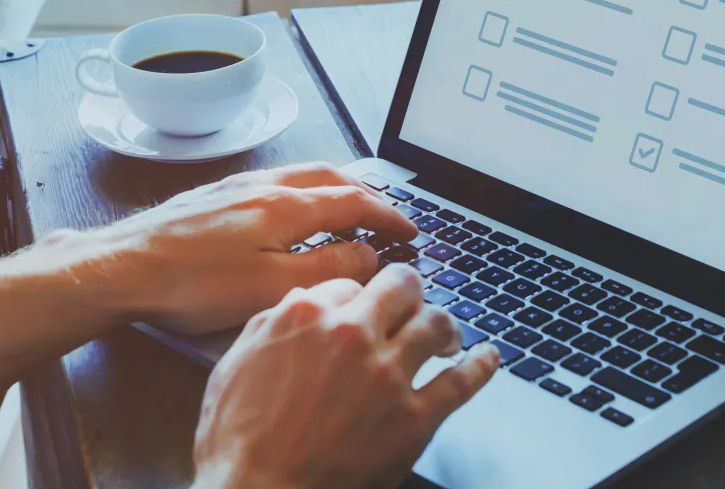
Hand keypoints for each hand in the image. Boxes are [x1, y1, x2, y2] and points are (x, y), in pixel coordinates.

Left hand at [60, 163, 418, 335]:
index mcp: (285, 206)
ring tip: (351, 209)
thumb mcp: (270, 288)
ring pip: (302, 175)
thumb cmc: (190, 285)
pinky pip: (276, 181)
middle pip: (332, 177)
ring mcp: (236, 186)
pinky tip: (295, 212)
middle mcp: (264, 185)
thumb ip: (328, 269)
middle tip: (388, 216)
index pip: (354, 202)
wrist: (121, 268)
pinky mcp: (213, 195)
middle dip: (367, 194)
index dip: (389, 216)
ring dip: (336, 188)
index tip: (410, 231)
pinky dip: (304, 191)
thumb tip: (369, 254)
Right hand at [192, 266, 500, 488]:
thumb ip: (272, 324)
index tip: (363, 306)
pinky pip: (461, 382)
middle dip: (409, 290)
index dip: (357, 295)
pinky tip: (488, 357)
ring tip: (447, 334)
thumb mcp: (236, 363)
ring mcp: (388, 375)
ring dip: (445, 325)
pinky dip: (481, 365)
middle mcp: (353, 335)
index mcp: (307, 316)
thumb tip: (300, 304)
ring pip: (437, 324)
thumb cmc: (239, 441)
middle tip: (411, 301)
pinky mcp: (415, 418)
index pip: (348, 282)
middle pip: (401, 287)